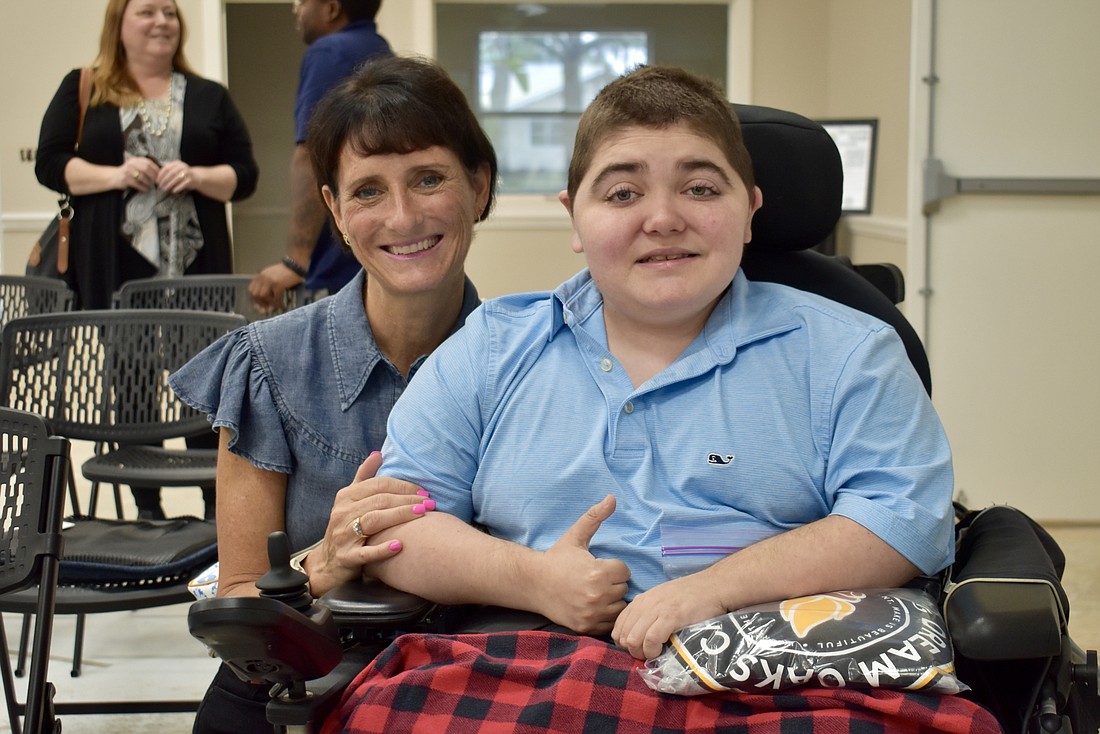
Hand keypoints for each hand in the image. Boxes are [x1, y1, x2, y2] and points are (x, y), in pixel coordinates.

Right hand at [120, 156, 160, 192]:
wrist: (113, 177)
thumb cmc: (128, 172)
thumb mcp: (135, 166)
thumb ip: (145, 166)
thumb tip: (160, 172)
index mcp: (135, 160)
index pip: (149, 162)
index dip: (156, 169)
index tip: (160, 175)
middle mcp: (131, 164)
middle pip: (146, 169)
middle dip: (153, 176)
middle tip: (157, 182)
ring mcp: (128, 171)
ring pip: (142, 177)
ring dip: (149, 182)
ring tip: (151, 186)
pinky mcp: (126, 179)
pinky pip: (138, 184)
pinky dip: (143, 187)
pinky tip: (146, 189)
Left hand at [156, 160, 196, 194]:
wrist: (197, 177)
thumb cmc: (183, 174)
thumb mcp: (176, 170)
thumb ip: (168, 171)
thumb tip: (156, 177)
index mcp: (177, 163)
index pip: (167, 168)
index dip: (161, 175)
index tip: (157, 180)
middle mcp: (182, 167)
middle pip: (171, 173)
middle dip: (164, 180)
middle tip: (160, 186)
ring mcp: (187, 173)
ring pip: (176, 178)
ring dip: (169, 184)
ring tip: (165, 189)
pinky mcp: (191, 179)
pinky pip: (183, 184)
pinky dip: (178, 187)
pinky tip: (173, 191)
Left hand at [250, 262, 303, 313]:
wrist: (294, 266)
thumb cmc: (284, 271)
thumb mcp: (270, 275)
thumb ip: (265, 284)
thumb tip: (263, 297)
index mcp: (259, 276)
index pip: (251, 290)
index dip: (255, 299)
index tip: (260, 305)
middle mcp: (262, 278)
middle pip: (255, 294)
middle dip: (260, 303)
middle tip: (267, 307)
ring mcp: (269, 281)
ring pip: (263, 296)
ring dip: (269, 303)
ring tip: (275, 306)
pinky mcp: (278, 284)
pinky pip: (275, 297)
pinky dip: (278, 303)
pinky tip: (281, 305)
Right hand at [307, 452, 433, 595]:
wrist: (328, 563)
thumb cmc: (346, 527)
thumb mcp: (350, 500)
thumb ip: (364, 477)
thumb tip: (379, 453)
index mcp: (346, 496)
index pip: (378, 484)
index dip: (403, 486)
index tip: (423, 491)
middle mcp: (342, 513)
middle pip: (380, 501)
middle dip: (407, 500)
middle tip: (429, 502)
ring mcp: (343, 535)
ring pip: (374, 520)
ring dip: (401, 516)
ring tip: (422, 514)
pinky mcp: (347, 557)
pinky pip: (366, 552)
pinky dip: (383, 549)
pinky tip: (399, 545)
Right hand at [533, 495, 630, 634]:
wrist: (533, 583)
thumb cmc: (557, 559)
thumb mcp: (576, 536)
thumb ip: (595, 517)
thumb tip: (612, 497)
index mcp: (598, 572)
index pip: (625, 571)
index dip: (613, 567)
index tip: (600, 566)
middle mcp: (597, 595)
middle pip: (624, 589)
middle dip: (613, 583)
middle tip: (596, 580)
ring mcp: (591, 613)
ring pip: (619, 607)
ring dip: (612, 601)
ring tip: (596, 593)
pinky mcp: (586, 626)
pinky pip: (610, 624)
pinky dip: (605, 616)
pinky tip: (593, 606)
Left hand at [611, 572, 726, 659]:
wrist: (713, 586)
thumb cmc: (691, 596)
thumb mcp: (663, 600)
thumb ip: (649, 613)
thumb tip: (639, 635)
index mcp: (641, 600)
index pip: (618, 626)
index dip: (625, 643)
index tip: (640, 648)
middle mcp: (645, 604)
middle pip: (623, 636)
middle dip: (633, 651)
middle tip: (648, 654)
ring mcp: (657, 610)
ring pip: (633, 640)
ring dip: (642, 653)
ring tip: (655, 654)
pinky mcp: (671, 617)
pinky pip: (651, 639)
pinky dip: (653, 651)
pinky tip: (662, 651)